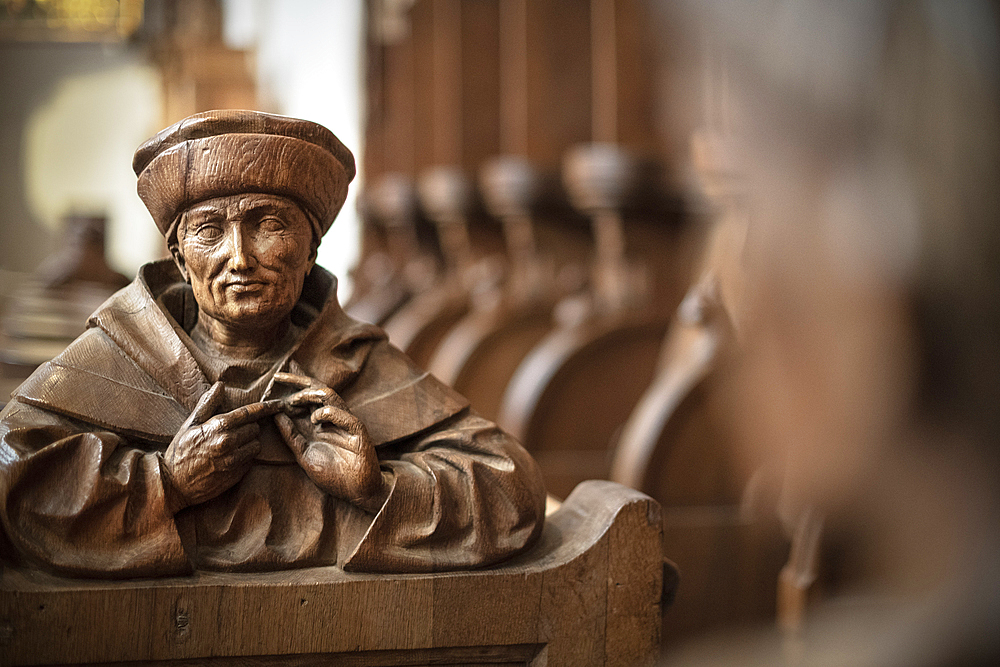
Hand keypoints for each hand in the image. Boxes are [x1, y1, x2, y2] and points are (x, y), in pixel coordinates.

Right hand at [161, 382, 282, 511]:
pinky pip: (251, 461)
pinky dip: (245, 458)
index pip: (250, 413)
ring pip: (256, 445)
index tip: (280, 405)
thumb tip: (221, 385)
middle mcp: (229, 442)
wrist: (173, 484)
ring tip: (231, 447)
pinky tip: (229, 460)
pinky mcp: (236, 475)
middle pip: (255, 429)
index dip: (268, 407)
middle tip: (231, 433)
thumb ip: (208, 404)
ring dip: (248, 444)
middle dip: (247, 429)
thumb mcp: (190, 424)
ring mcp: (234, 460)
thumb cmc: (180, 451)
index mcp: (219, 427)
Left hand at [273, 373, 387, 511]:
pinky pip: (344, 415)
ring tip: (295, 398)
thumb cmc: (332, 475)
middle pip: (317, 391)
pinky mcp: (359, 432)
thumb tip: (276, 416)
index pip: (307, 397)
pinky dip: (328, 413)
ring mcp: (346, 423)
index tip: (278, 376)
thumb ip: (291, 436)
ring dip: (311, 394)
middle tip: (280, 376)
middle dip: (299, 381)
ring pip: (330, 397)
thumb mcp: (303, 455)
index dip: (295, 384)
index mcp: (320, 423)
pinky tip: (315, 419)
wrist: (356, 492)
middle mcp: (333, 419)